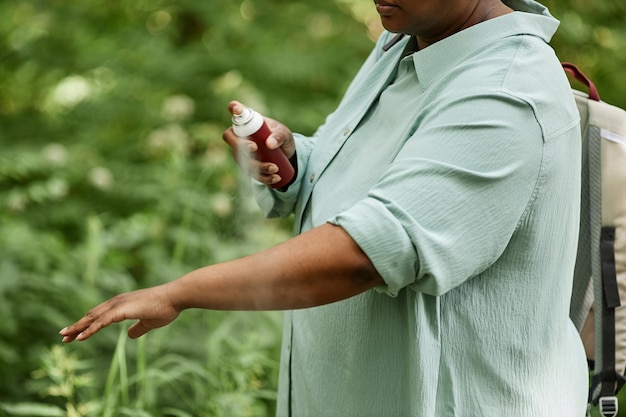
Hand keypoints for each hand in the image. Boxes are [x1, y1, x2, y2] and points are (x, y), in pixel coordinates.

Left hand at [59, 285, 179, 341]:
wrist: (175, 297)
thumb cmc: (166, 308)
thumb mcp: (150, 322)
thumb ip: (138, 328)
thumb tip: (129, 335)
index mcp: (123, 304)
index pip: (100, 314)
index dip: (87, 324)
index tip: (76, 334)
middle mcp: (117, 302)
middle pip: (92, 315)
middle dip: (77, 326)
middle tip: (63, 336)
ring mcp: (118, 305)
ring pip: (93, 318)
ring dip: (78, 327)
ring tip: (64, 337)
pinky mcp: (121, 310)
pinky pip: (101, 322)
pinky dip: (90, 329)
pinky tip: (80, 337)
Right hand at [222, 100, 294, 185]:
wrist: (285, 154)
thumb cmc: (281, 137)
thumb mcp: (284, 134)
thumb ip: (279, 135)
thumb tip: (270, 144)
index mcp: (249, 122)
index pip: (238, 112)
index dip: (234, 109)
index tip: (236, 108)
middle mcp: (241, 136)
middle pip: (231, 139)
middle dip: (239, 145)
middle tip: (253, 148)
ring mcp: (241, 152)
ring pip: (241, 160)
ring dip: (257, 166)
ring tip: (275, 168)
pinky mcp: (247, 166)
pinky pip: (251, 173)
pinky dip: (264, 177)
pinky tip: (275, 178)